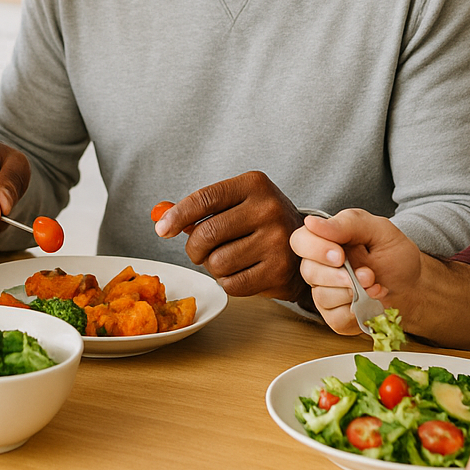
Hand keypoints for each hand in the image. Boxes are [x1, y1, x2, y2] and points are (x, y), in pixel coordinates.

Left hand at [153, 171, 305, 299]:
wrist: (308, 246)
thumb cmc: (261, 223)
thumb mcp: (238, 203)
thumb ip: (203, 210)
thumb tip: (163, 220)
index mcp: (254, 185)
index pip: (205, 199)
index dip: (177, 215)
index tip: (161, 229)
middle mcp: (268, 209)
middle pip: (206, 233)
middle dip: (193, 247)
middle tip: (198, 251)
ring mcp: (277, 241)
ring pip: (216, 262)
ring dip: (212, 266)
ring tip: (227, 259)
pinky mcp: (278, 271)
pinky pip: (231, 284)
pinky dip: (227, 282)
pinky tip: (239, 272)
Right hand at [290, 208, 419, 333]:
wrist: (413, 286)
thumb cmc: (394, 256)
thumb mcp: (379, 230)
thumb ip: (348, 224)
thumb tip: (311, 223)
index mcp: (326, 240)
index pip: (301, 241)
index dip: (316, 249)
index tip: (340, 255)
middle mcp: (320, 266)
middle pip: (308, 271)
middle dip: (341, 276)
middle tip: (369, 274)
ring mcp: (325, 292)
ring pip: (322, 295)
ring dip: (354, 293)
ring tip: (376, 286)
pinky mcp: (335, 316)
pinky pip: (335, 318)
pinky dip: (357, 312)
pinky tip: (370, 302)